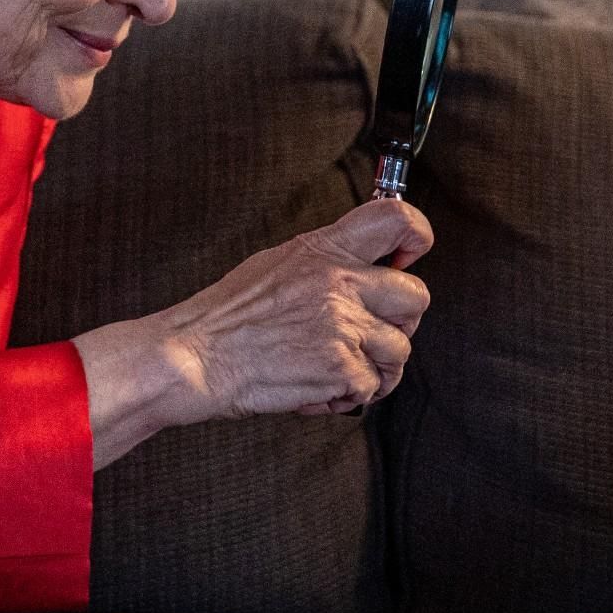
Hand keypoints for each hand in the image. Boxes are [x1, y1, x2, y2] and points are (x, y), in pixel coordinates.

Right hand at [76, 198, 433, 463]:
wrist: (195, 359)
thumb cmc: (229, 316)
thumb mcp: (279, 263)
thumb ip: (328, 261)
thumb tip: (368, 264)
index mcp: (326, 250)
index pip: (396, 219)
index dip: (416, 236)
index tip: (408, 256)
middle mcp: (341, 283)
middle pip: (417, 297)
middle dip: (399, 321)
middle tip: (370, 331)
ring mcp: (344, 327)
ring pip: (400, 350)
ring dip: (376, 366)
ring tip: (340, 366)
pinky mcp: (342, 369)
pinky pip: (373, 386)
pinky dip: (350, 394)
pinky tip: (320, 386)